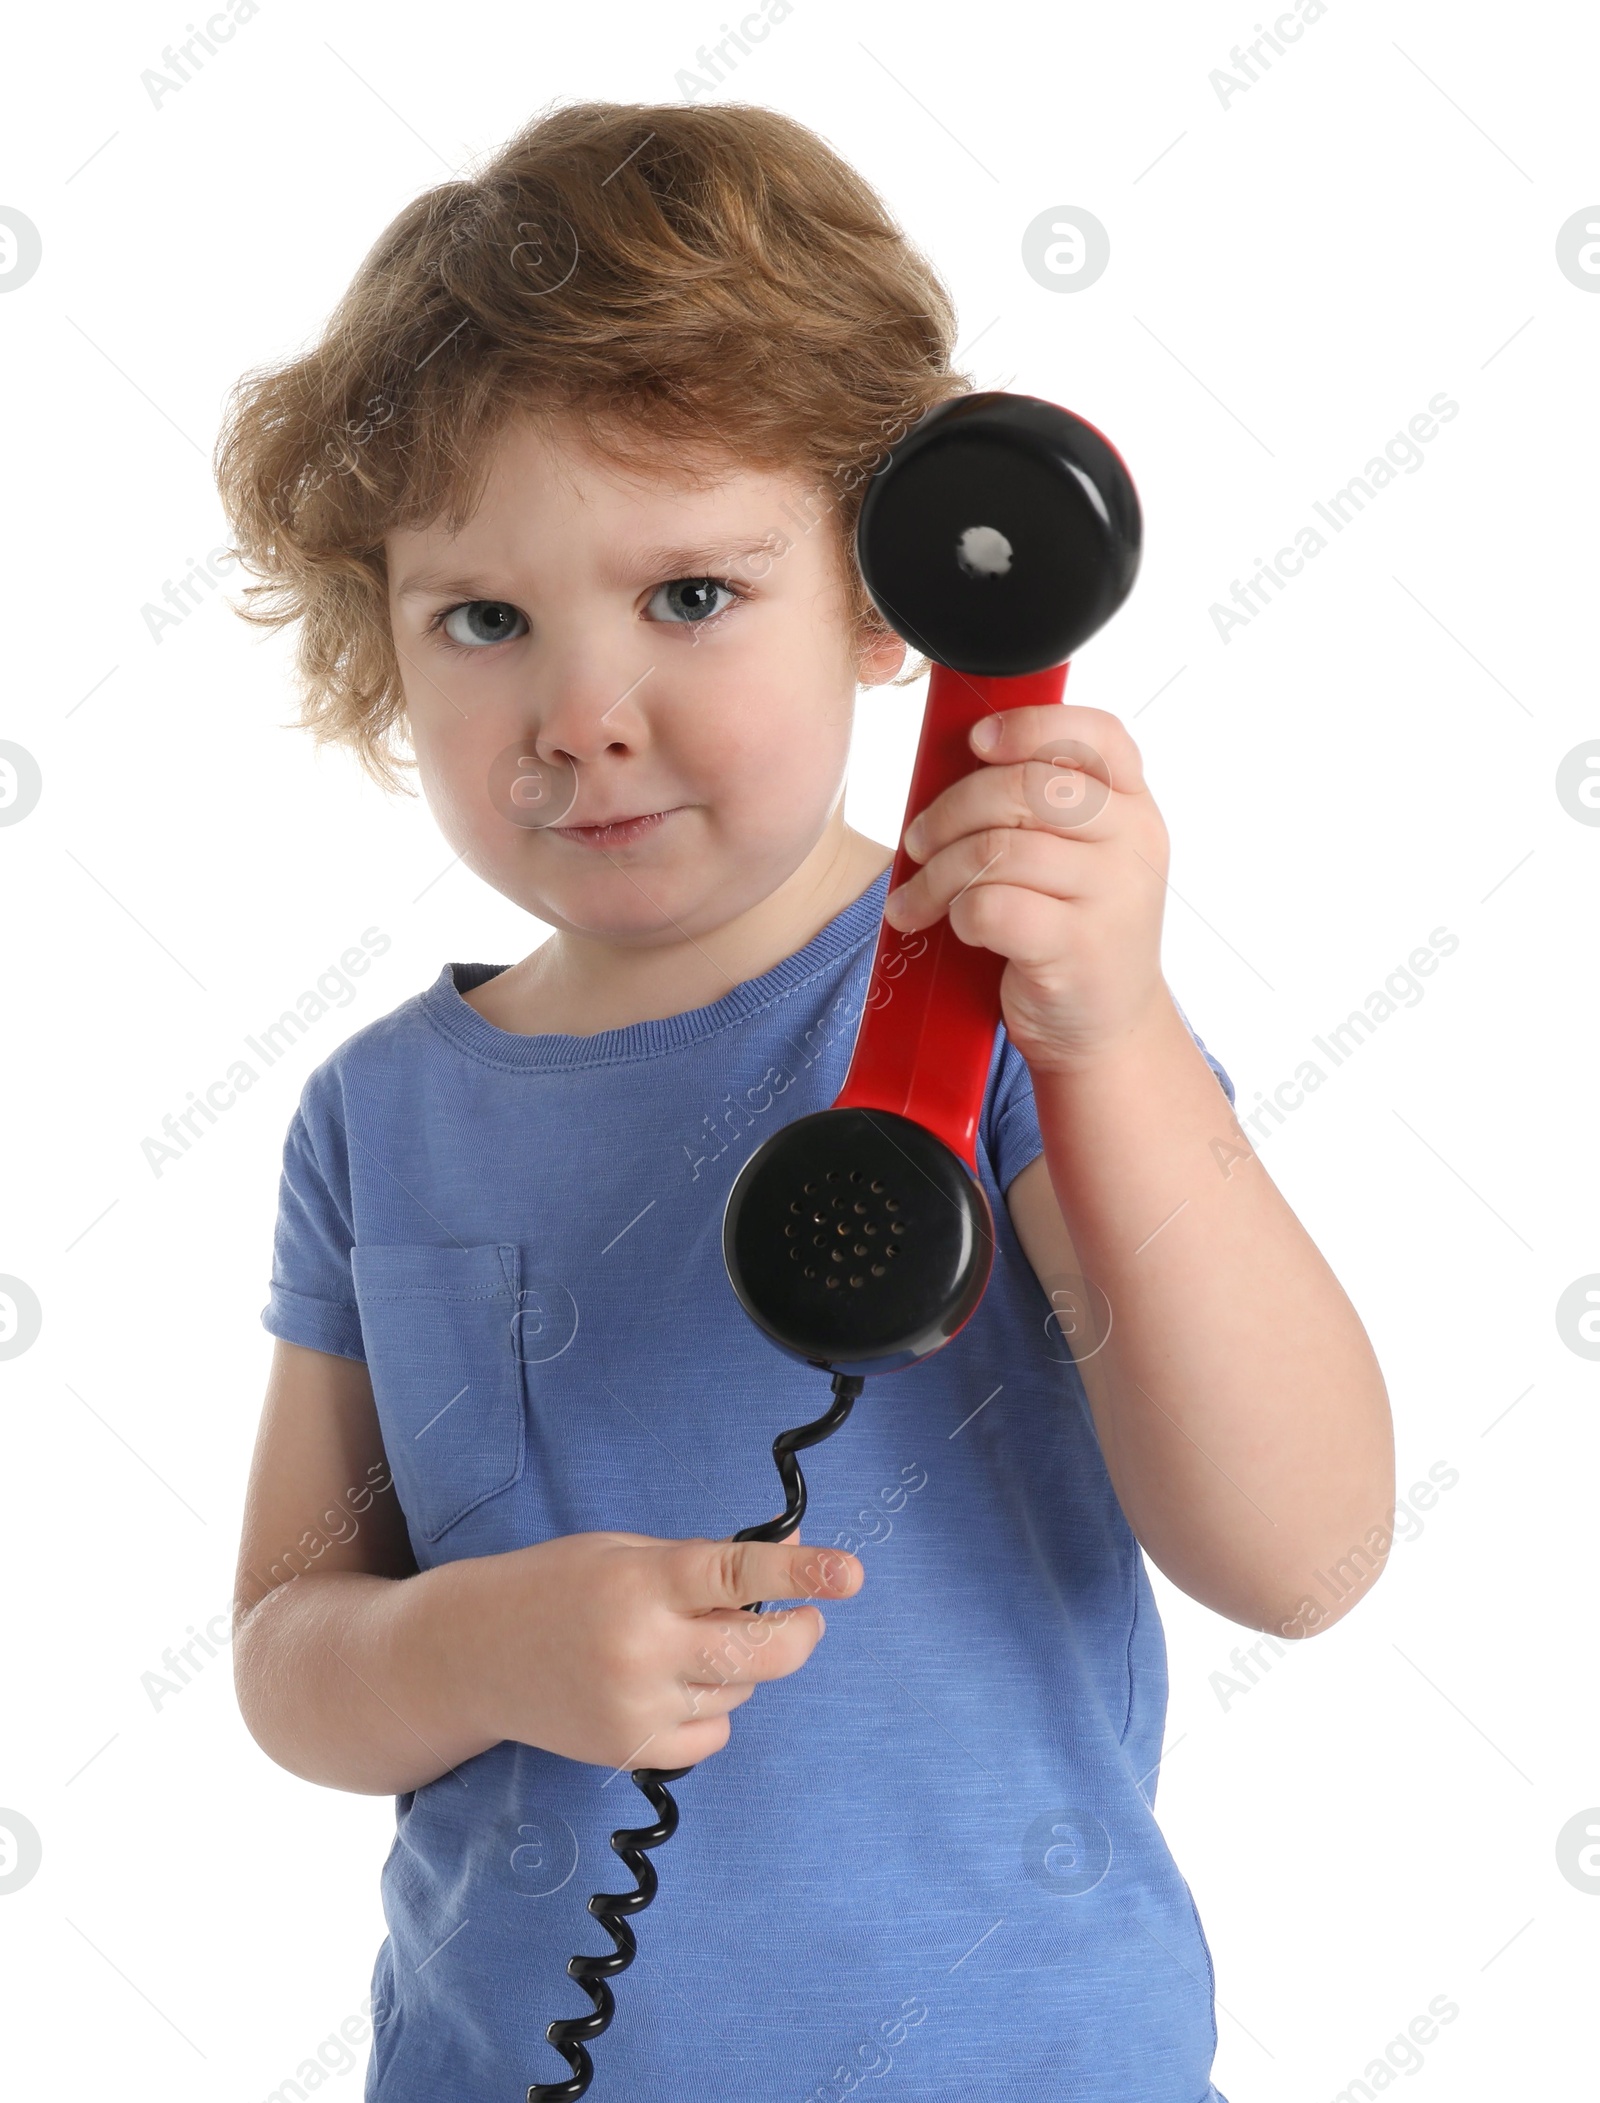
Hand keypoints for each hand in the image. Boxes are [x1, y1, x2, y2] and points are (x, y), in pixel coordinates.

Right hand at [450, 1528, 862, 1771]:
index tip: (849, 1573)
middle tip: (803, 1616)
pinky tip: (666, 1686)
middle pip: (763, 1651)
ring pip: (741, 1692)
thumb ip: (710, 1560)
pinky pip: (714, 1736)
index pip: (736, 1573)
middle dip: (799, 1631)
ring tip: (678, 1645)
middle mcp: (643, 1648)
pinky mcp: (632, 1751)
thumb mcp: (629, 1551)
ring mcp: (638, 1707)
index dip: (799, 1571)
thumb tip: (798, 1549)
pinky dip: (711, 1713)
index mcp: (642, 1582)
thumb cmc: (556, 1587)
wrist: (474, 1654)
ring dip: (735, 1668)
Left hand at [882, 703, 1171, 1074]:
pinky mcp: (1078, 948)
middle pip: (1024, 787)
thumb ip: (1041, 807)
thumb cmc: (1071, 930)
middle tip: (917, 843)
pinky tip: (958, 927)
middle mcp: (1135, 842)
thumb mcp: (1078, 858)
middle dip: (951, 810)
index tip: (976, 744)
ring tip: (915, 899)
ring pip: (998, 849)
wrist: (1105, 1030)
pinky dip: (958, 913)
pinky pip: (992, 906)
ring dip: (937, 873)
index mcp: (1135, 806)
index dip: (1029, 726)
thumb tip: (953, 760)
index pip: (1097, 734)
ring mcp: (1113, 895)